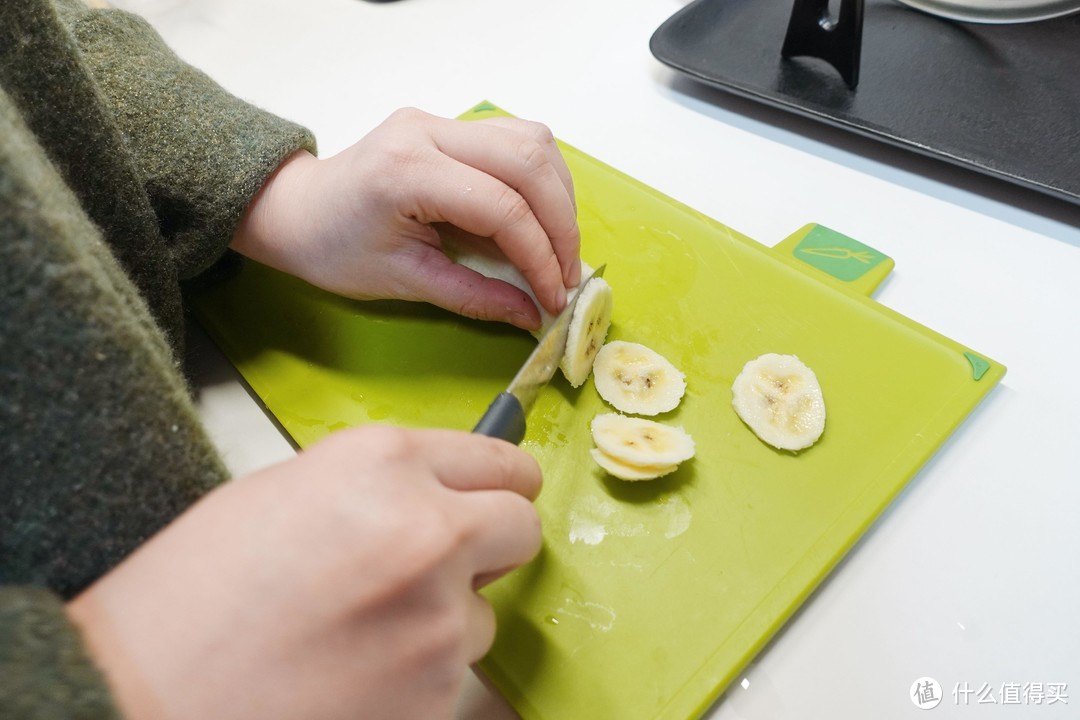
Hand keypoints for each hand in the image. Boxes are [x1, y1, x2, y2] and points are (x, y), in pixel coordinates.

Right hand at [67, 427, 542, 719]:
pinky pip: (455, 674)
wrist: (142, 696)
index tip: (503, 492)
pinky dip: (420, 674)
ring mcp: (440, 620)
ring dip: (445, 618)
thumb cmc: (190, 595)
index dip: (499, 481)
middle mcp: (428, 531)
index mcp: (383, 463)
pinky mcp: (438, 696)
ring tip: (362, 634)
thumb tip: (439, 497)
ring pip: (485, 611)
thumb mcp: (285, 493)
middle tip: (445, 560)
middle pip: (519, 526)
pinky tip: (355, 676)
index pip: (498, 460)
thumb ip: (380, 486)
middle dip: (491, 542)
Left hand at [232, 108, 580, 330]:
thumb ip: (474, 296)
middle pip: (528, 162)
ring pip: (531, 141)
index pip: (502, 207)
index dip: (540, 255)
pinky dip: (541, 178)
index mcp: (407, 170)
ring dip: (558, 195)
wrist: (298, 211)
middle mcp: (427, 130)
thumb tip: (532, 314)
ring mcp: (439, 120)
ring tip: (558, 246)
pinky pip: (515, 139)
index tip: (554, 296)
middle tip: (566, 274)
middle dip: (561, 224)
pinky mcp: (449, 124)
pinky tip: (540, 215)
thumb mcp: (404, 282)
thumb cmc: (336, 249)